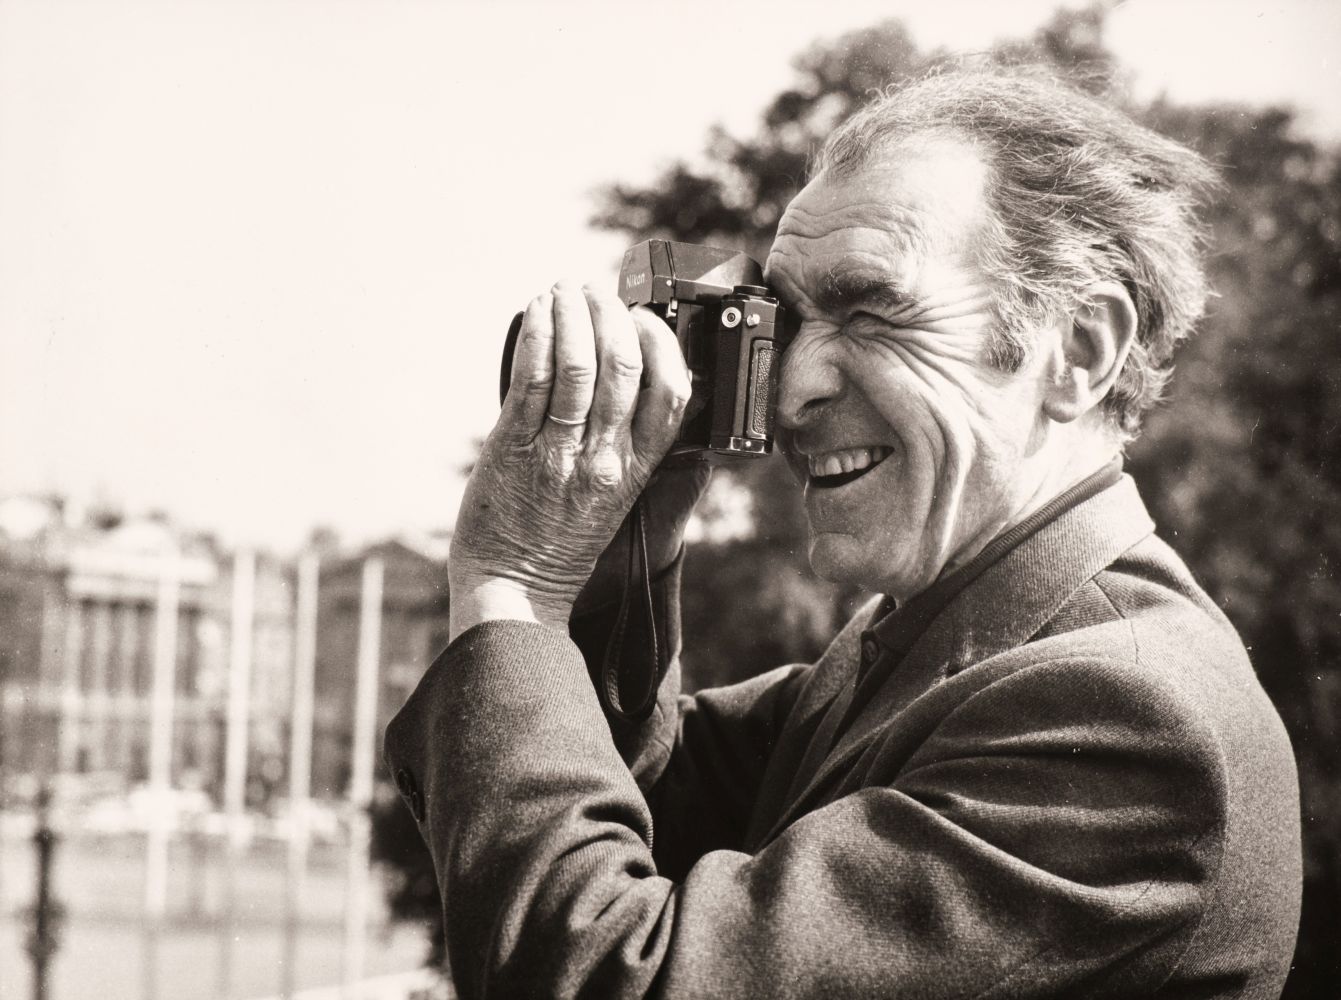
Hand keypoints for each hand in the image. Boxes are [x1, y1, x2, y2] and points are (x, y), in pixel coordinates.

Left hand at [448, 282, 691, 638]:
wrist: (515, 588)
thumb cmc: (562, 541)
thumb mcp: (615, 497)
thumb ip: (626, 447)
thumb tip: (623, 380)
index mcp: (635, 470)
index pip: (671, 394)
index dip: (661, 344)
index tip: (645, 318)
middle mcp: (603, 458)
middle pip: (623, 366)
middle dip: (611, 314)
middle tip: (596, 293)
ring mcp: (558, 452)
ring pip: (577, 364)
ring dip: (571, 314)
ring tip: (564, 291)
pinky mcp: (513, 447)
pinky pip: (532, 377)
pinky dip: (537, 335)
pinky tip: (537, 313)